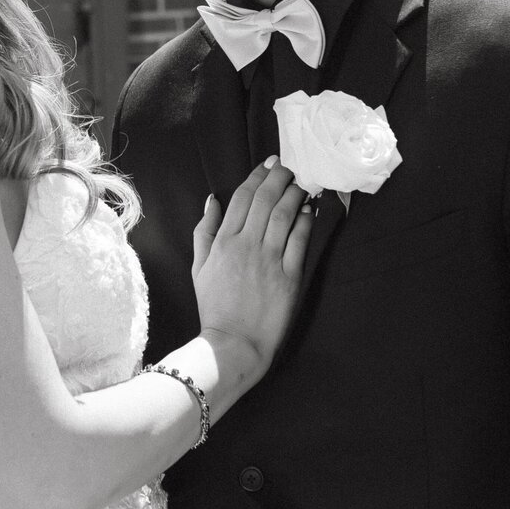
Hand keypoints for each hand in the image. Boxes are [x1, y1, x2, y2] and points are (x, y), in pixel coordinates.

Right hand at [191, 159, 312, 380]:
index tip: (268, 165)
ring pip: (284, 215)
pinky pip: (300, 241)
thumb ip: (204, 231)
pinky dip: (306, 221)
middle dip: (279, 177)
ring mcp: (269, 260)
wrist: (233, 343)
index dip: (257, 177)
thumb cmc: (215, 306)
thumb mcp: (199, 267)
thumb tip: (212, 200)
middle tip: (289, 167)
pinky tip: (310, 210)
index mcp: (223, 242)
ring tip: (302, 183)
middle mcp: (246, 245)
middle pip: (265, 200)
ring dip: (295, 194)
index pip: (242, 198)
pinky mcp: (289, 276)